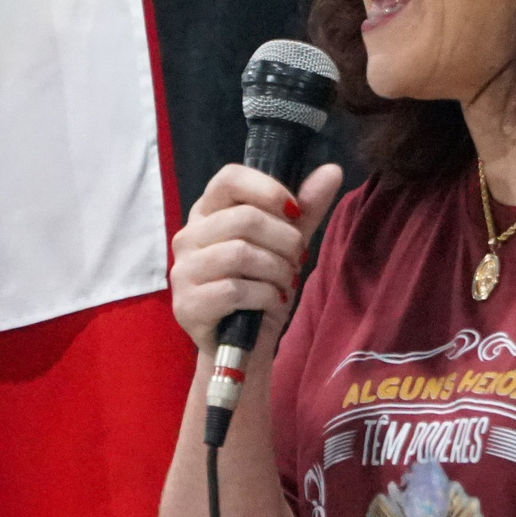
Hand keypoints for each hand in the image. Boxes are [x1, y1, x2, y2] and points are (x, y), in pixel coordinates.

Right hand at [170, 161, 344, 356]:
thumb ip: (306, 209)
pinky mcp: (187, 305)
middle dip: (285, 241)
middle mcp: (188, 236)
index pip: (229, 178)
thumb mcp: (287, 245)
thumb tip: (332, 170)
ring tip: (285, 282)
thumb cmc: (261, 287)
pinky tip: (272, 302)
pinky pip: (235, 290)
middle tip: (295, 260)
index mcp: (208, 212)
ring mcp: (183, 271)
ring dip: (277, 270)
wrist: (244, 346)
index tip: (295, 212)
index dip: (268, 189)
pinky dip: (266, 296)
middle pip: (245, 219)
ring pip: (241, 254)